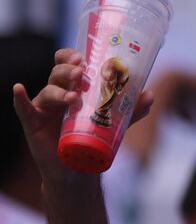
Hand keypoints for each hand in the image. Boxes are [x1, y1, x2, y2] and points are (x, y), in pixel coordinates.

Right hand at [12, 48, 154, 181]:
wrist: (80, 167)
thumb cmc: (94, 137)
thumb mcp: (116, 122)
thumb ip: (132, 109)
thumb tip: (150, 95)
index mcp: (74, 86)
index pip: (68, 63)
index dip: (71, 56)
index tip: (82, 56)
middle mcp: (57, 92)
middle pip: (58, 73)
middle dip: (69, 69)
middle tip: (81, 72)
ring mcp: (44, 107)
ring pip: (48, 90)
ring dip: (59, 90)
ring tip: (73, 97)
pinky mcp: (33, 122)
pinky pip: (24, 108)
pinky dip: (20, 99)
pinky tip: (19, 89)